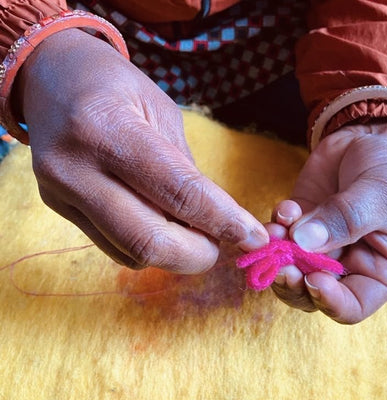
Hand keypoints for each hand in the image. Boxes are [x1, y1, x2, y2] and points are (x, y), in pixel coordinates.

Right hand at [18, 29, 267, 272]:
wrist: (50, 78)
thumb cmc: (115, 86)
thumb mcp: (162, 112)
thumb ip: (184, 170)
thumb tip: (212, 220)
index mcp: (108, 129)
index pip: (178, 192)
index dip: (223, 221)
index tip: (254, 237)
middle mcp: (76, 170)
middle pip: (148, 241)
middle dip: (196, 254)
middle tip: (221, 245)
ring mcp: (61, 195)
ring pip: (130, 252)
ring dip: (174, 253)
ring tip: (193, 232)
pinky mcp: (58, 209)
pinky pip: (114, 247)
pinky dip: (148, 247)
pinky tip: (161, 225)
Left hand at [270, 122, 386, 323]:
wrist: (372, 137)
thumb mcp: (379, 195)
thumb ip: (344, 220)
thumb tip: (303, 243)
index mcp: (379, 269)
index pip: (352, 306)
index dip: (330, 301)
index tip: (313, 280)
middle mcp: (346, 262)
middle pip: (310, 292)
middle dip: (292, 280)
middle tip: (281, 265)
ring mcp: (318, 242)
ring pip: (289, 266)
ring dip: (278, 253)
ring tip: (277, 232)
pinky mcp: (299, 221)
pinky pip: (280, 233)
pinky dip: (276, 225)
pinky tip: (285, 209)